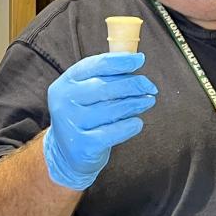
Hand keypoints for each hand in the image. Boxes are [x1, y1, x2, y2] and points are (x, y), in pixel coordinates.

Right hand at [42, 52, 157, 190]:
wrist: (66, 155)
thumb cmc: (84, 118)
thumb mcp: (86, 94)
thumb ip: (106, 77)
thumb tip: (136, 59)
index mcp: (65, 83)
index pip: (96, 65)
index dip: (121, 61)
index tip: (140, 60)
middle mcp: (64, 101)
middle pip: (106, 87)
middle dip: (133, 84)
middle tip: (150, 86)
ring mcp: (71, 124)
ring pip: (112, 109)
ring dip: (136, 104)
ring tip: (148, 101)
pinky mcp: (82, 145)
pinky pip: (113, 132)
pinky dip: (130, 126)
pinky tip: (138, 122)